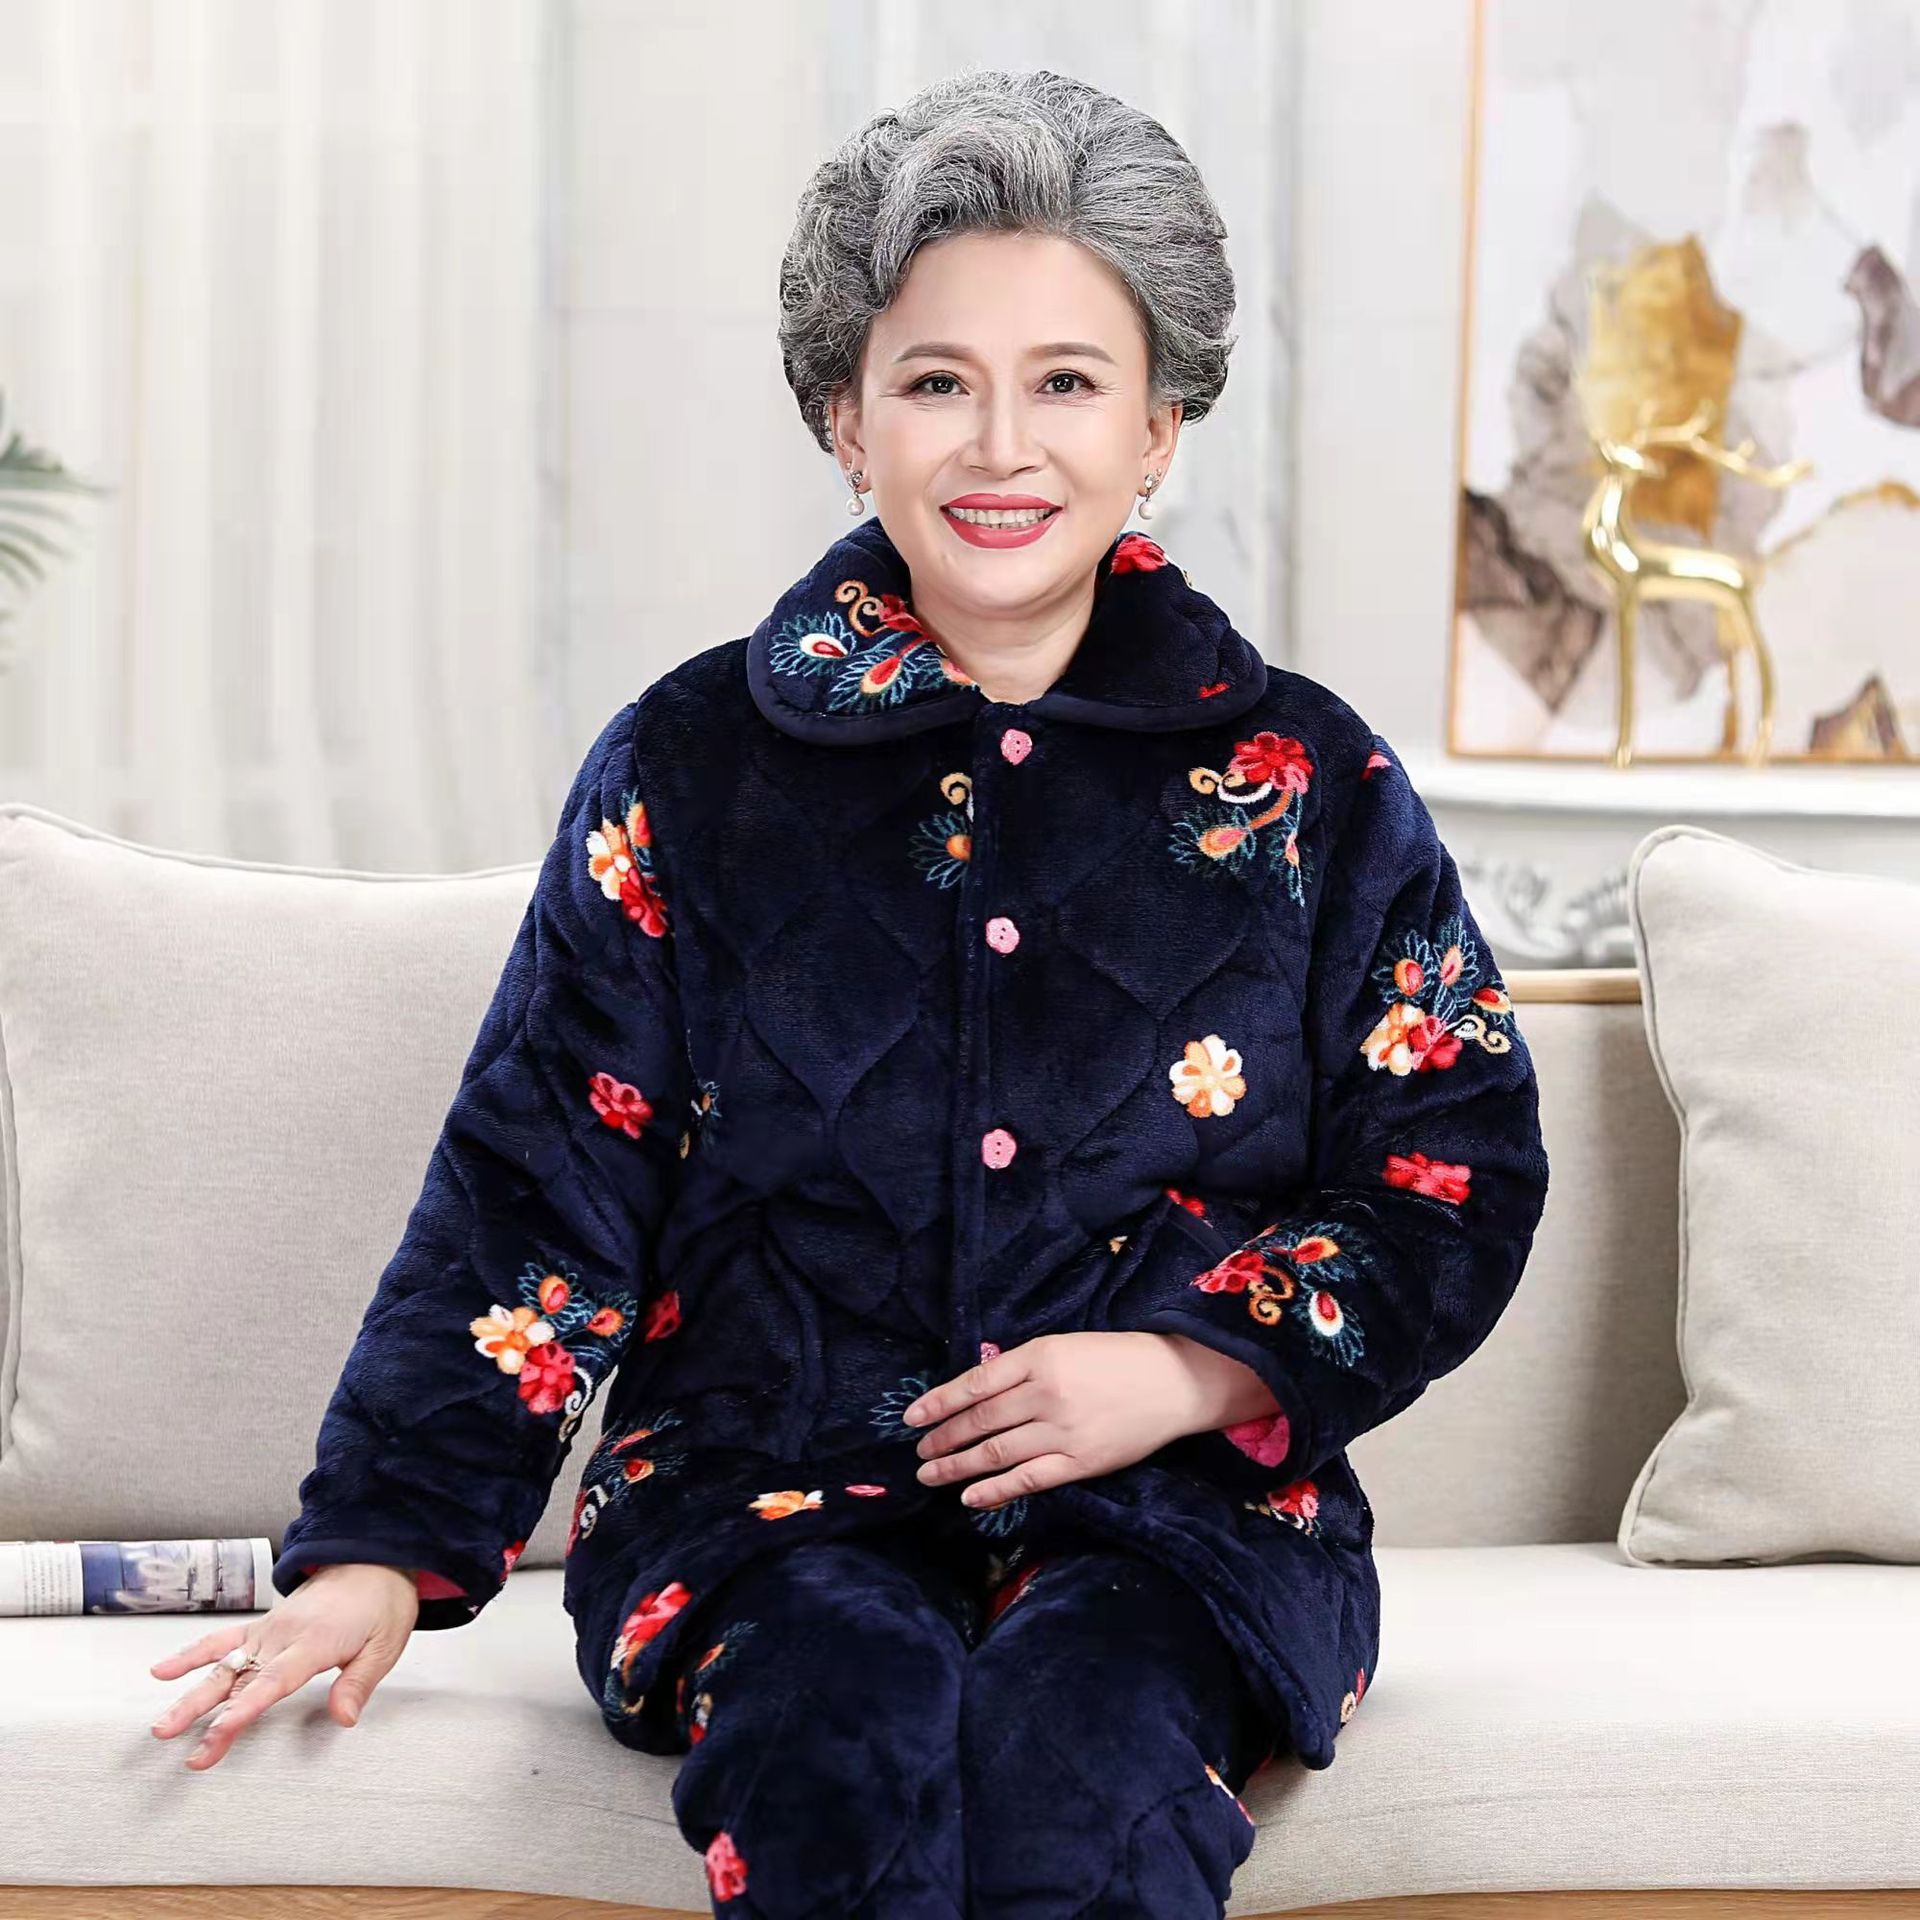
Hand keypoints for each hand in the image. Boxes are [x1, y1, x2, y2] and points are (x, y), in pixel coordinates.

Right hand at [147, 1563, 420, 1769]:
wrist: (372, 1558)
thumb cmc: (381, 1603)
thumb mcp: (386, 1643)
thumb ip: (359, 1682)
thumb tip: (343, 1718)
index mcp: (315, 1641)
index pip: (275, 1681)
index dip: (247, 1708)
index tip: (220, 1732)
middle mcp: (284, 1635)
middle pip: (242, 1681)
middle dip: (210, 1717)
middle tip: (187, 1750)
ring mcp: (268, 1630)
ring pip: (224, 1666)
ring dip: (191, 1696)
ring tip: (162, 1726)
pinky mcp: (262, 1626)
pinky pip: (221, 1639)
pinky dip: (191, 1654)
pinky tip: (162, 1671)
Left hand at [902, 1331, 1220, 1508]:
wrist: (1173, 1382)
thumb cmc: (1115, 1359)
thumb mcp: (1064, 1346)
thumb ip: (1022, 1368)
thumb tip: (975, 1394)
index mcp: (1040, 1356)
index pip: (976, 1383)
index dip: (939, 1402)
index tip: (911, 1417)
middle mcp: (1046, 1393)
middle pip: (980, 1420)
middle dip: (943, 1437)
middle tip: (918, 1451)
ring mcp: (1063, 1431)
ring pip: (997, 1452)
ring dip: (957, 1465)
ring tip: (930, 1474)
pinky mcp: (1081, 1463)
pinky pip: (1029, 1480)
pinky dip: (996, 1490)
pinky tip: (970, 1497)